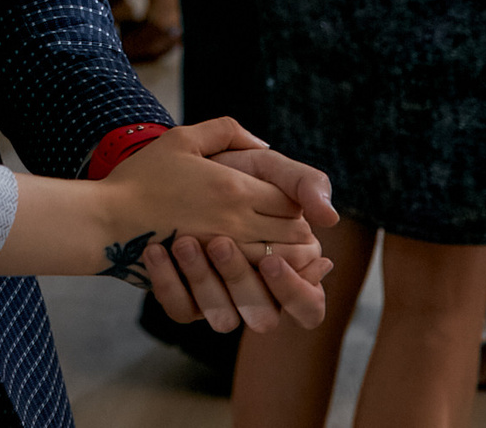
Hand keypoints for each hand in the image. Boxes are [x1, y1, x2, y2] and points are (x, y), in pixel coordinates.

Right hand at [96, 117, 323, 331]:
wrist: (108, 220)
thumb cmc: (142, 177)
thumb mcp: (182, 138)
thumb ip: (226, 131)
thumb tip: (261, 145)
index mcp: (234, 187)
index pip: (292, 201)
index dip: (296, 203)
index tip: (286, 202)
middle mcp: (236, 221)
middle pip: (293, 233)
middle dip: (295, 230)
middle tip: (287, 227)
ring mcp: (224, 252)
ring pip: (278, 261)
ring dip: (284, 257)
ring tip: (276, 249)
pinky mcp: (211, 276)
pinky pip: (253, 282)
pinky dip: (263, 278)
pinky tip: (255, 270)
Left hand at [145, 145, 339, 333]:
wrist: (165, 172)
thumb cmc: (227, 169)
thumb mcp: (265, 167)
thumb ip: (302, 182)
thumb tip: (329, 217)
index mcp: (285, 264)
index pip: (306, 301)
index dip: (293, 286)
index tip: (270, 260)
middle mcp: (254, 289)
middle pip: (265, 315)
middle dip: (242, 279)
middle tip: (218, 242)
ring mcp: (218, 297)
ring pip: (223, 318)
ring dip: (205, 281)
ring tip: (183, 241)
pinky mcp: (183, 299)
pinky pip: (180, 309)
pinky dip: (168, 283)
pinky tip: (156, 251)